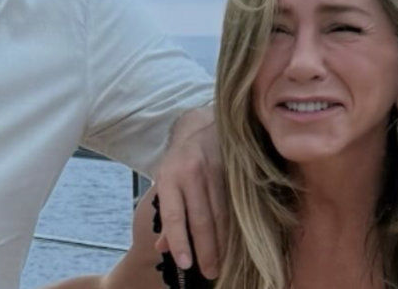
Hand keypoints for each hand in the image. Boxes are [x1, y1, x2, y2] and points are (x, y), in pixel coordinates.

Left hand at [151, 105, 225, 278]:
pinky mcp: (232, 172)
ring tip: (221, 263)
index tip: (185, 264)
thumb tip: (162, 247)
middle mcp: (191, 174)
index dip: (179, 240)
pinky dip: (234, 227)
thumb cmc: (180, 160)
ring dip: (222, 243)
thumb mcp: (165, 180)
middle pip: (201, 219)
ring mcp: (214, 172)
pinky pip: (234, 205)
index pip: (174, 215)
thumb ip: (166, 214)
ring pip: (221, 214)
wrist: (203, 125)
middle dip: (206, 249)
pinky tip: (235, 243)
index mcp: (169, 177)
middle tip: (209, 272)